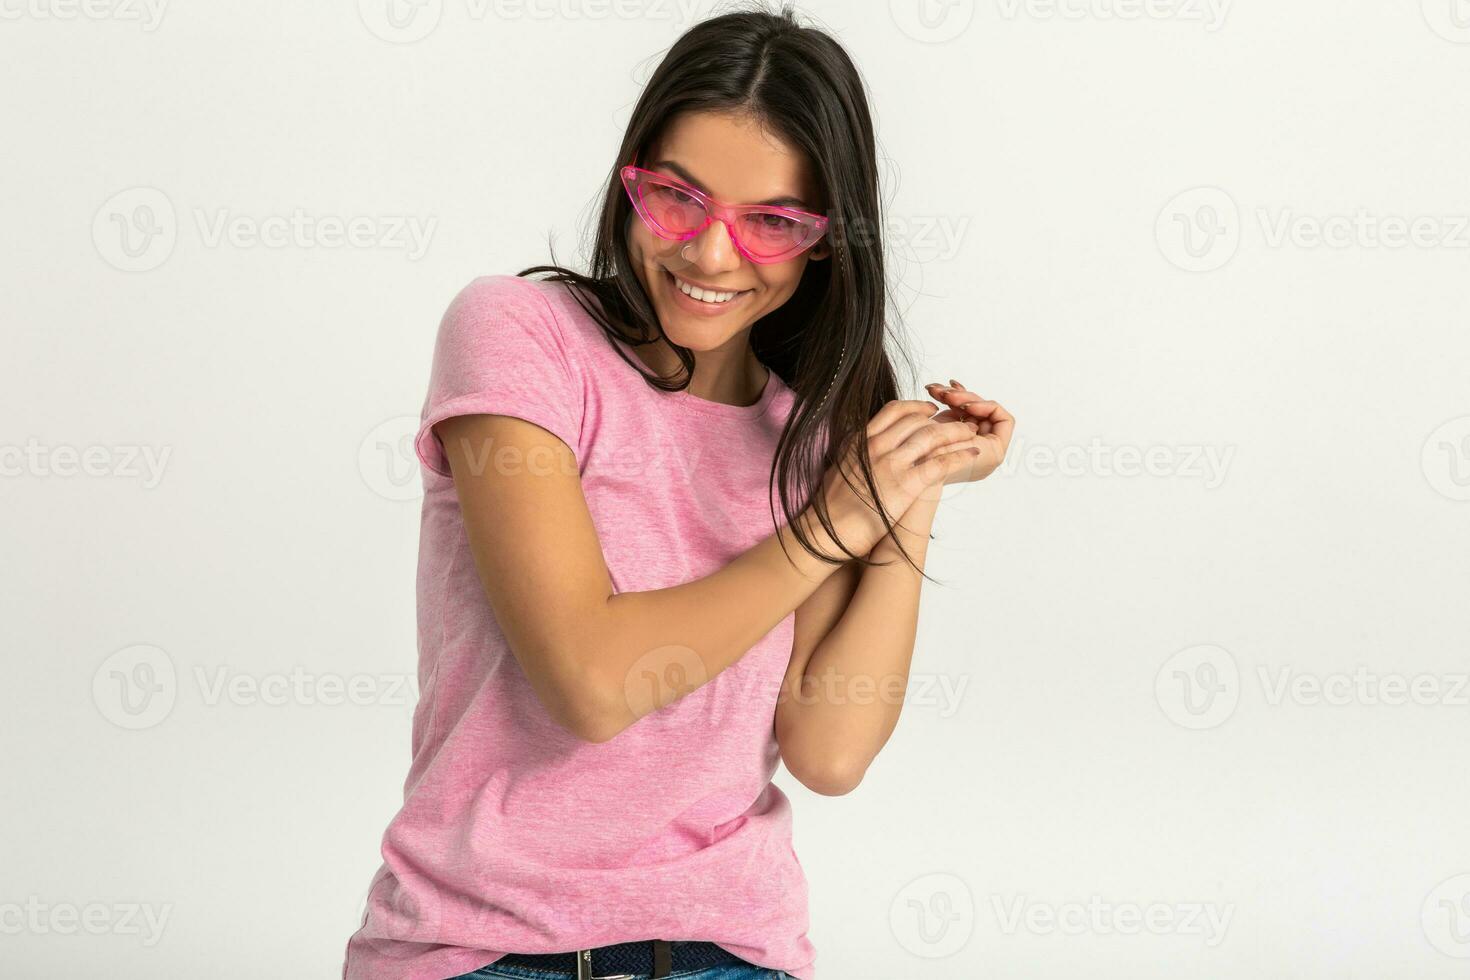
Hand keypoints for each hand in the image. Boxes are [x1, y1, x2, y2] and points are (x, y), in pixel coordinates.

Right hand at [810, 399, 982, 554]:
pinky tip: (973, 454)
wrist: (825, 531)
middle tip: (956, 422)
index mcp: (860, 440)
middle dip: (942, 419)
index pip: (894, 411)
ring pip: (932, 436)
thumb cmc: (831, 507)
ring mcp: (891, 463)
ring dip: (956, 433)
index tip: (929, 411)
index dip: (916, 408)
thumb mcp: (840, 468)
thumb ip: (857, 455)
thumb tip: (864, 452)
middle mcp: (876, 446)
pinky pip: (941, 463)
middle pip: (917, 420)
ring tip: (971, 433)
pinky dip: (960, 456)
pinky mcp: (906, 484)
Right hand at [923, 379, 1014, 483]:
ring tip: (935, 389)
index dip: (986, 407)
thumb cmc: (935, 464)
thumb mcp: (958, 438)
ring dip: (952, 396)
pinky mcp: (952, 433)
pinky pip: (955, 412)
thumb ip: (971, 420)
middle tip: (947, 393)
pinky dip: (946, 401)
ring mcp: (967, 438)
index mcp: (994, 451)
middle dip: (964, 398)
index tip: (967, 406)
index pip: (1003, 419)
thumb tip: (972, 407)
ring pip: (967, 408)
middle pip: (982, 411)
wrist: (911, 475)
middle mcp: (983, 446)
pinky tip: (936, 391)